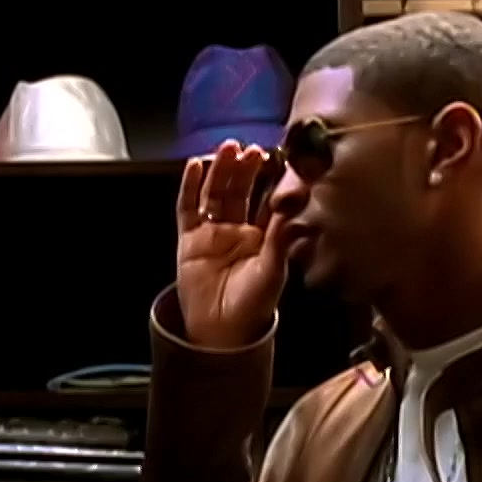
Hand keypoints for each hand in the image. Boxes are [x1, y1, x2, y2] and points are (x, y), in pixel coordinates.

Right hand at [174, 141, 293, 349]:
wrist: (221, 331)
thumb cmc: (252, 305)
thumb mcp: (272, 270)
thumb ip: (280, 239)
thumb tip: (294, 210)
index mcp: (262, 236)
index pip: (266, 200)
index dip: (270, 179)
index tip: (277, 157)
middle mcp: (237, 230)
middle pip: (240, 191)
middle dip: (245, 169)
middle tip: (251, 149)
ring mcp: (211, 232)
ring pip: (215, 194)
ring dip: (220, 171)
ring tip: (227, 149)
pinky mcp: (189, 239)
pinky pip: (187, 208)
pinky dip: (190, 187)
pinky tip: (196, 167)